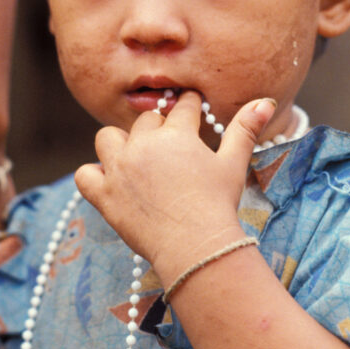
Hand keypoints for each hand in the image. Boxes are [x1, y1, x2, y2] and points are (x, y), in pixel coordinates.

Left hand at [74, 92, 275, 281]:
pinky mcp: (105, 195)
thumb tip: (265, 102)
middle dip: (158, 127)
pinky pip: (85, 174)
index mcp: (177, 134)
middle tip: (169, 144)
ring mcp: (120, 169)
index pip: (182, 107)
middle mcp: (143, 145)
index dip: (189, 106)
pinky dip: (93, 175)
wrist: (196, 246)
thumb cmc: (218, 205)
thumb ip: (245, 129)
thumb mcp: (234, 164)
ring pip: (108, 138)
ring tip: (134, 157)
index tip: (191, 108)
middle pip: (146, 120)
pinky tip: (108, 181)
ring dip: (120, 143)